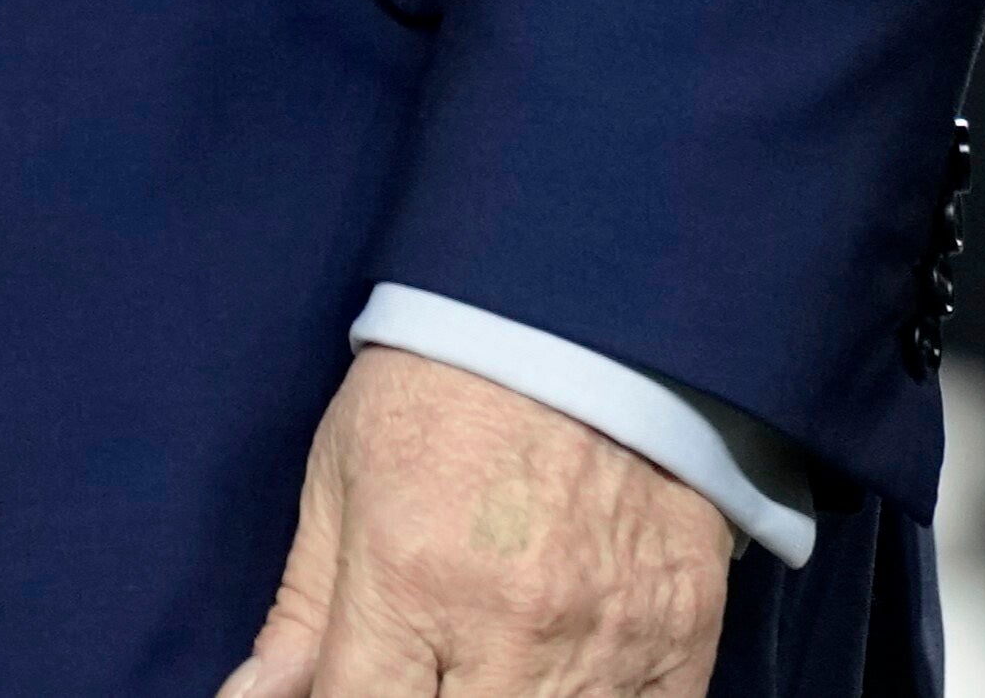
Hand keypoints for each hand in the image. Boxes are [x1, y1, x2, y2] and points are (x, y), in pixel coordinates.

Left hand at [218, 345, 731, 697]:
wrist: (580, 322)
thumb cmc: (441, 391)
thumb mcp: (340, 477)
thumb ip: (302, 609)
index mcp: (407, 579)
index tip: (354, 683)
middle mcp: (508, 629)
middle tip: (427, 670)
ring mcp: (604, 644)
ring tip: (486, 666)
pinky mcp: (682, 644)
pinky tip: (566, 675)